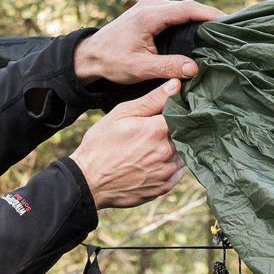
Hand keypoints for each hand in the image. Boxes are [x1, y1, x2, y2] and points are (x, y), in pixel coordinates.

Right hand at [69, 80, 187, 208]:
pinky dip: (171, 166)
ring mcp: (166, 172)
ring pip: (183, 154)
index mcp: (157, 130)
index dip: (178, 113)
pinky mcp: (163, 188)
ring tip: (154, 148)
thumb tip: (176, 85)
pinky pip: (178, 173)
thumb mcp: (121, 114)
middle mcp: (166, 152)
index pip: (182, 115)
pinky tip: (154, 162)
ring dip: (175, 149)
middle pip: (185, 135)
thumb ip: (152, 99)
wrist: (89, 180)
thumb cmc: (101, 144)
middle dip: (175, 131)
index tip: (169, 114)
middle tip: (157, 132)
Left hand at [74, 0, 224, 85]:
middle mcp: (151, 4)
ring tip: (219, 33)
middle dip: (209, 17)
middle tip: (229, 32)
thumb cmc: (112, 62)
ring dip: (199, 19)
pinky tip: (200, 33)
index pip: (187, 8)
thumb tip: (194, 69)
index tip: (229, 21)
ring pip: (182, 9)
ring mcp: (150, 4)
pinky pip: (176, 12)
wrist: (91, 54)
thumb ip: (167, 67)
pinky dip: (189, 21)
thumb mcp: (140, 68)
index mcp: (149, 15)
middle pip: (188, 7)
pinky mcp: (151, 9)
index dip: (210, 13)